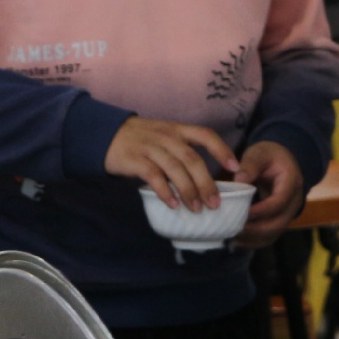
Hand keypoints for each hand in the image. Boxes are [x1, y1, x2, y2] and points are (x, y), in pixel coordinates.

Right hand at [106, 115, 236, 210]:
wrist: (104, 133)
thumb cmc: (140, 140)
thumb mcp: (163, 137)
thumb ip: (181, 153)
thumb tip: (204, 183)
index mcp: (177, 129)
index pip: (205, 135)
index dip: (222, 150)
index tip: (235, 167)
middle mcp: (167, 136)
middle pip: (192, 159)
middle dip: (206, 183)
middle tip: (215, 204)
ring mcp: (150, 146)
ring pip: (175, 168)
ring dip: (188, 191)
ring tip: (196, 209)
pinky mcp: (134, 158)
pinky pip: (153, 176)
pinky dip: (164, 191)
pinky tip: (172, 204)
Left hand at [232, 141, 304, 248]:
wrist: (281, 162)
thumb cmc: (268, 156)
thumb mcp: (259, 154)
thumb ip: (250, 165)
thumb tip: (239, 181)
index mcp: (292, 182)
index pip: (279, 201)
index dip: (262, 210)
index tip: (242, 213)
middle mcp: (294, 201)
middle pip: (279, 222)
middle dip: (256, 229)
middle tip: (233, 228)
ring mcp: (288, 213)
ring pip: (274, 232)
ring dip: (254, 237)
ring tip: (232, 236)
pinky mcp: (280, 220)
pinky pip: (270, 236)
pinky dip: (254, 241)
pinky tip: (237, 240)